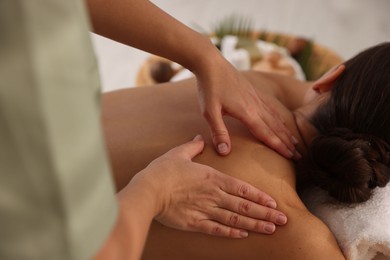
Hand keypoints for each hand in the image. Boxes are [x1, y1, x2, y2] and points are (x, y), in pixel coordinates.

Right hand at [140, 135, 287, 237]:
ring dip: (254, 224)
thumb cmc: (163, 171)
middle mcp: (213, 195)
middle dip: (265, 213)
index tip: (274, 202)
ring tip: (271, 229)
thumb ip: (193, 146)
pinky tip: (243, 235)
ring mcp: (205, 210)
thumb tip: (199, 138)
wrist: (148, 190)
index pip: (242, 188)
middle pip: (244, 206)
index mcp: (212, 177)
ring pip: (235, 219)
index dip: (260, 196)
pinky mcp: (195, 222)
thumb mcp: (179, 153)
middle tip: (283, 220)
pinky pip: (217, 229)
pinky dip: (231, 233)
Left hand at [194, 55, 298, 157]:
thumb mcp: (209, 112)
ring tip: (295, 141)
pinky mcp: (253, 91)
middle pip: (275, 127)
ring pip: (275, 117)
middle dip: (287, 142)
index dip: (279, 146)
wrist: (211, 63)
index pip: (266, 133)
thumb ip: (219, 132)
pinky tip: (281, 120)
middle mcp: (256, 105)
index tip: (291, 156)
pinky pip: (270, 107)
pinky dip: (279, 116)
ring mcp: (256, 97)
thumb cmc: (209, 87)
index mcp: (247, 112)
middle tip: (299, 155)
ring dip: (286, 131)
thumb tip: (225, 152)